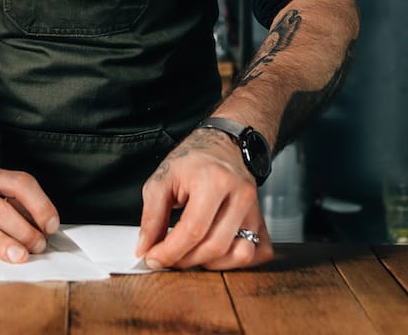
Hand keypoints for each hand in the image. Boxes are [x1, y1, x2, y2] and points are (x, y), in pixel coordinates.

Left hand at [135, 128, 273, 269]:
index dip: (170, 252)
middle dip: (186, 260)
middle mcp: (240, 194)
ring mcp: (255, 208)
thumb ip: (151, 216)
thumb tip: (146, 248)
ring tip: (190, 253)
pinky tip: (216, 253)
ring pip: (238, 254)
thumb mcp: (162, 180)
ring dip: (210, 263)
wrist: (224, 144)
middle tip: (167, 258)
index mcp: (213, 181)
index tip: (153, 258)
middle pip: (215, 246)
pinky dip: (236, 261)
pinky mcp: (262, 219)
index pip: (193, 230)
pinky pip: (258, 253)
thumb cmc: (194, 160)